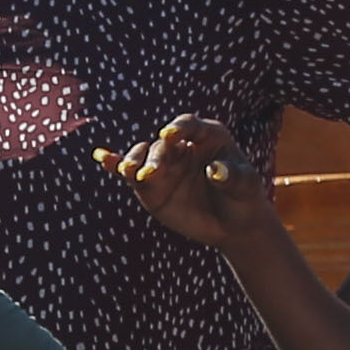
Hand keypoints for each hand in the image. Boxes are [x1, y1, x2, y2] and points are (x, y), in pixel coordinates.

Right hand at [108, 116, 290, 263]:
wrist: (233, 225)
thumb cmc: (244, 198)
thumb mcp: (246, 186)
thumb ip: (233, 176)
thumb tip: (215, 170)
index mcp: (208, 137)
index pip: (188, 125)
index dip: (178, 128)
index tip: (170, 135)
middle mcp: (181, 146)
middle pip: (161, 145)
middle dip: (154, 157)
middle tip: (150, 174)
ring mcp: (163, 165)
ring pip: (142, 155)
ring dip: (133, 161)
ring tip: (130, 173)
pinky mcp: (149, 185)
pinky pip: (130, 173)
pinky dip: (115, 164)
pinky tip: (102, 158)